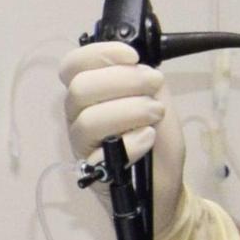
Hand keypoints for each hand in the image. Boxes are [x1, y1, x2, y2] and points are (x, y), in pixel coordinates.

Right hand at [59, 40, 238, 239]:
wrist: (166, 186)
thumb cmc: (157, 140)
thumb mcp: (156, 99)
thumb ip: (144, 79)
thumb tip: (136, 64)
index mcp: (90, 94)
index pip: (73, 65)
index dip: (100, 54)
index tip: (133, 56)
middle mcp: (78, 117)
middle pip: (80, 89)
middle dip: (124, 81)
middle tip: (154, 87)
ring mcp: (82, 146)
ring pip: (88, 120)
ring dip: (130, 111)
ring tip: (156, 115)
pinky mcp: (91, 173)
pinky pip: (100, 155)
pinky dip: (131, 142)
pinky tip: (148, 140)